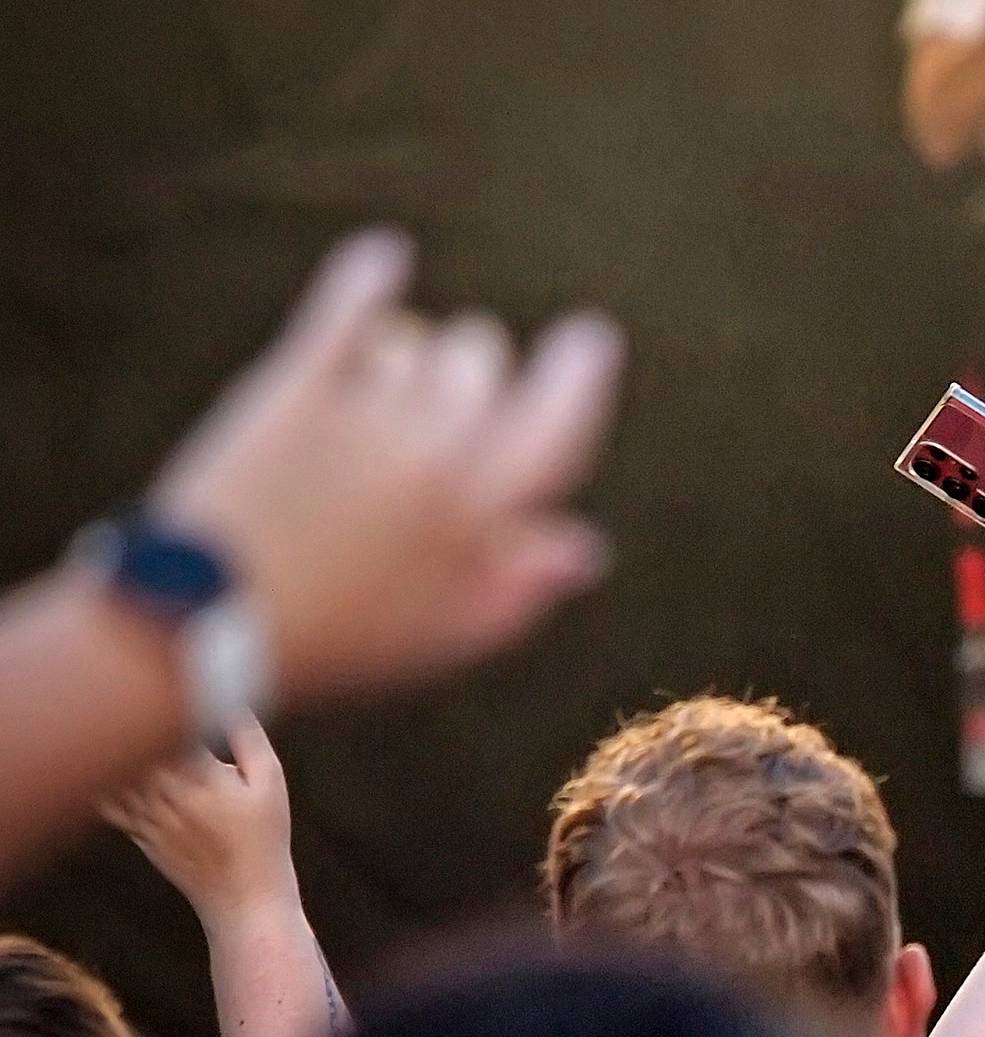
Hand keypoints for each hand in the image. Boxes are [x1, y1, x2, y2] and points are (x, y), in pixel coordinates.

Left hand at [100, 719, 297, 922]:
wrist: (244, 895)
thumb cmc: (264, 837)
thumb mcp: (271, 784)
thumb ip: (250, 741)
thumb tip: (232, 705)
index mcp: (201, 777)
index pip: (169, 727)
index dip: (168, 703)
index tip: (176, 690)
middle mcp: (167, 795)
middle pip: (134, 747)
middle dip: (134, 722)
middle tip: (138, 700)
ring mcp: (148, 818)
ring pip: (115, 773)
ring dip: (115, 749)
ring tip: (117, 726)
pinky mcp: (139, 834)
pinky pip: (111, 804)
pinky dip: (106, 783)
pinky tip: (108, 767)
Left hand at [147, 230, 623, 701]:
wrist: (203, 622)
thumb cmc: (339, 638)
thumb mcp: (447, 638)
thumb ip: (523, 589)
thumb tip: (585, 546)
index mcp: (483, 510)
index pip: (560, 417)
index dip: (579, 373)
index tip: (588, 338)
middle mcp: (436, 450)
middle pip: (485, 362)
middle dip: (477, 377)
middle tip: (443, 417)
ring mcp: (366, 413)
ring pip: (419, 341)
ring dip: (413, 358)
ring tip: (381, 406)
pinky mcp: (296, 388)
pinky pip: (347, 310)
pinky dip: (369, 276)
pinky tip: (384, 257)